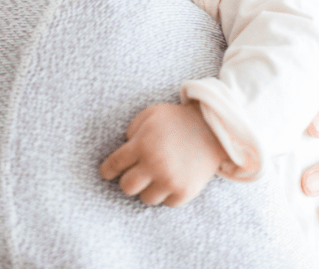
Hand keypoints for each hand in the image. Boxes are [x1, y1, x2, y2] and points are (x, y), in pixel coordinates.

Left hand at [99, 102, 226, 206]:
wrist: (212, 130)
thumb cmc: (177, 120)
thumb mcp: (150, 114)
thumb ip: (132, 130)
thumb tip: (125, 148)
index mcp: (142, 145)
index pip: (114, 165)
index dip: (106, 171)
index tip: (106, 173)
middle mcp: (154, 165)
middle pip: (127, 187)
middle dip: (127, 180)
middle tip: (135, 173)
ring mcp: (170, 181)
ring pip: (146, 198)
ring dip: (148, 188)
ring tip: (156, 175)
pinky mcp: (185, 192)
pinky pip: (166, 203)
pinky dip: (166, 194)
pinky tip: (170, 180)